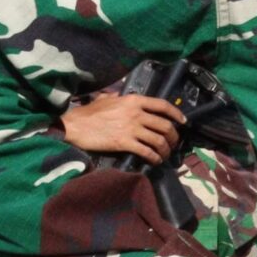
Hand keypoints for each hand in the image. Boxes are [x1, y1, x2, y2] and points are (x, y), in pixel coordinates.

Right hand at [63, 93, 184, 164]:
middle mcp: (136, 113)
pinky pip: (147, 151)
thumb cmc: (87, 113)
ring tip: (165, 154)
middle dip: (174, 136)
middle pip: (165, 125)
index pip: (162, 105)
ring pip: (159, 140)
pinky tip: (155, 161)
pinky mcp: (124, 143)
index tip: (183, 121)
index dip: (176, 113)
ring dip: (166, 149)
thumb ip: (116, 97)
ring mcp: (131, 128)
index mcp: (134, 100)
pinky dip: (154, 157)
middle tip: (174, 143)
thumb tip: (119, 96)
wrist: (73, 126)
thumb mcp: (105, 99)